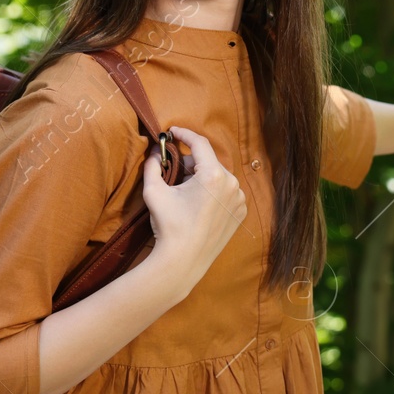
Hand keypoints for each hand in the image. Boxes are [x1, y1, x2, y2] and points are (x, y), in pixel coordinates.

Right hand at [140, 125, 246, 299]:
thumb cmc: (169, 225)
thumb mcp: (154, 191)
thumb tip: (154, 151)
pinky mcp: (241, 212)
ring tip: (184, 193)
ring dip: (202, 179)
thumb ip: (152, 165)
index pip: (200, 143)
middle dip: (190, 163)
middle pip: (209, 162)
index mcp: (214, 175)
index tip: (173, 132)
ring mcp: (239, 199)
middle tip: (172, 170)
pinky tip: (198, 206)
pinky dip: (213, 193)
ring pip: (218, 178)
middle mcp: (232, 184)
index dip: (185, 134)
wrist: (183, 261)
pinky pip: (226, 193)